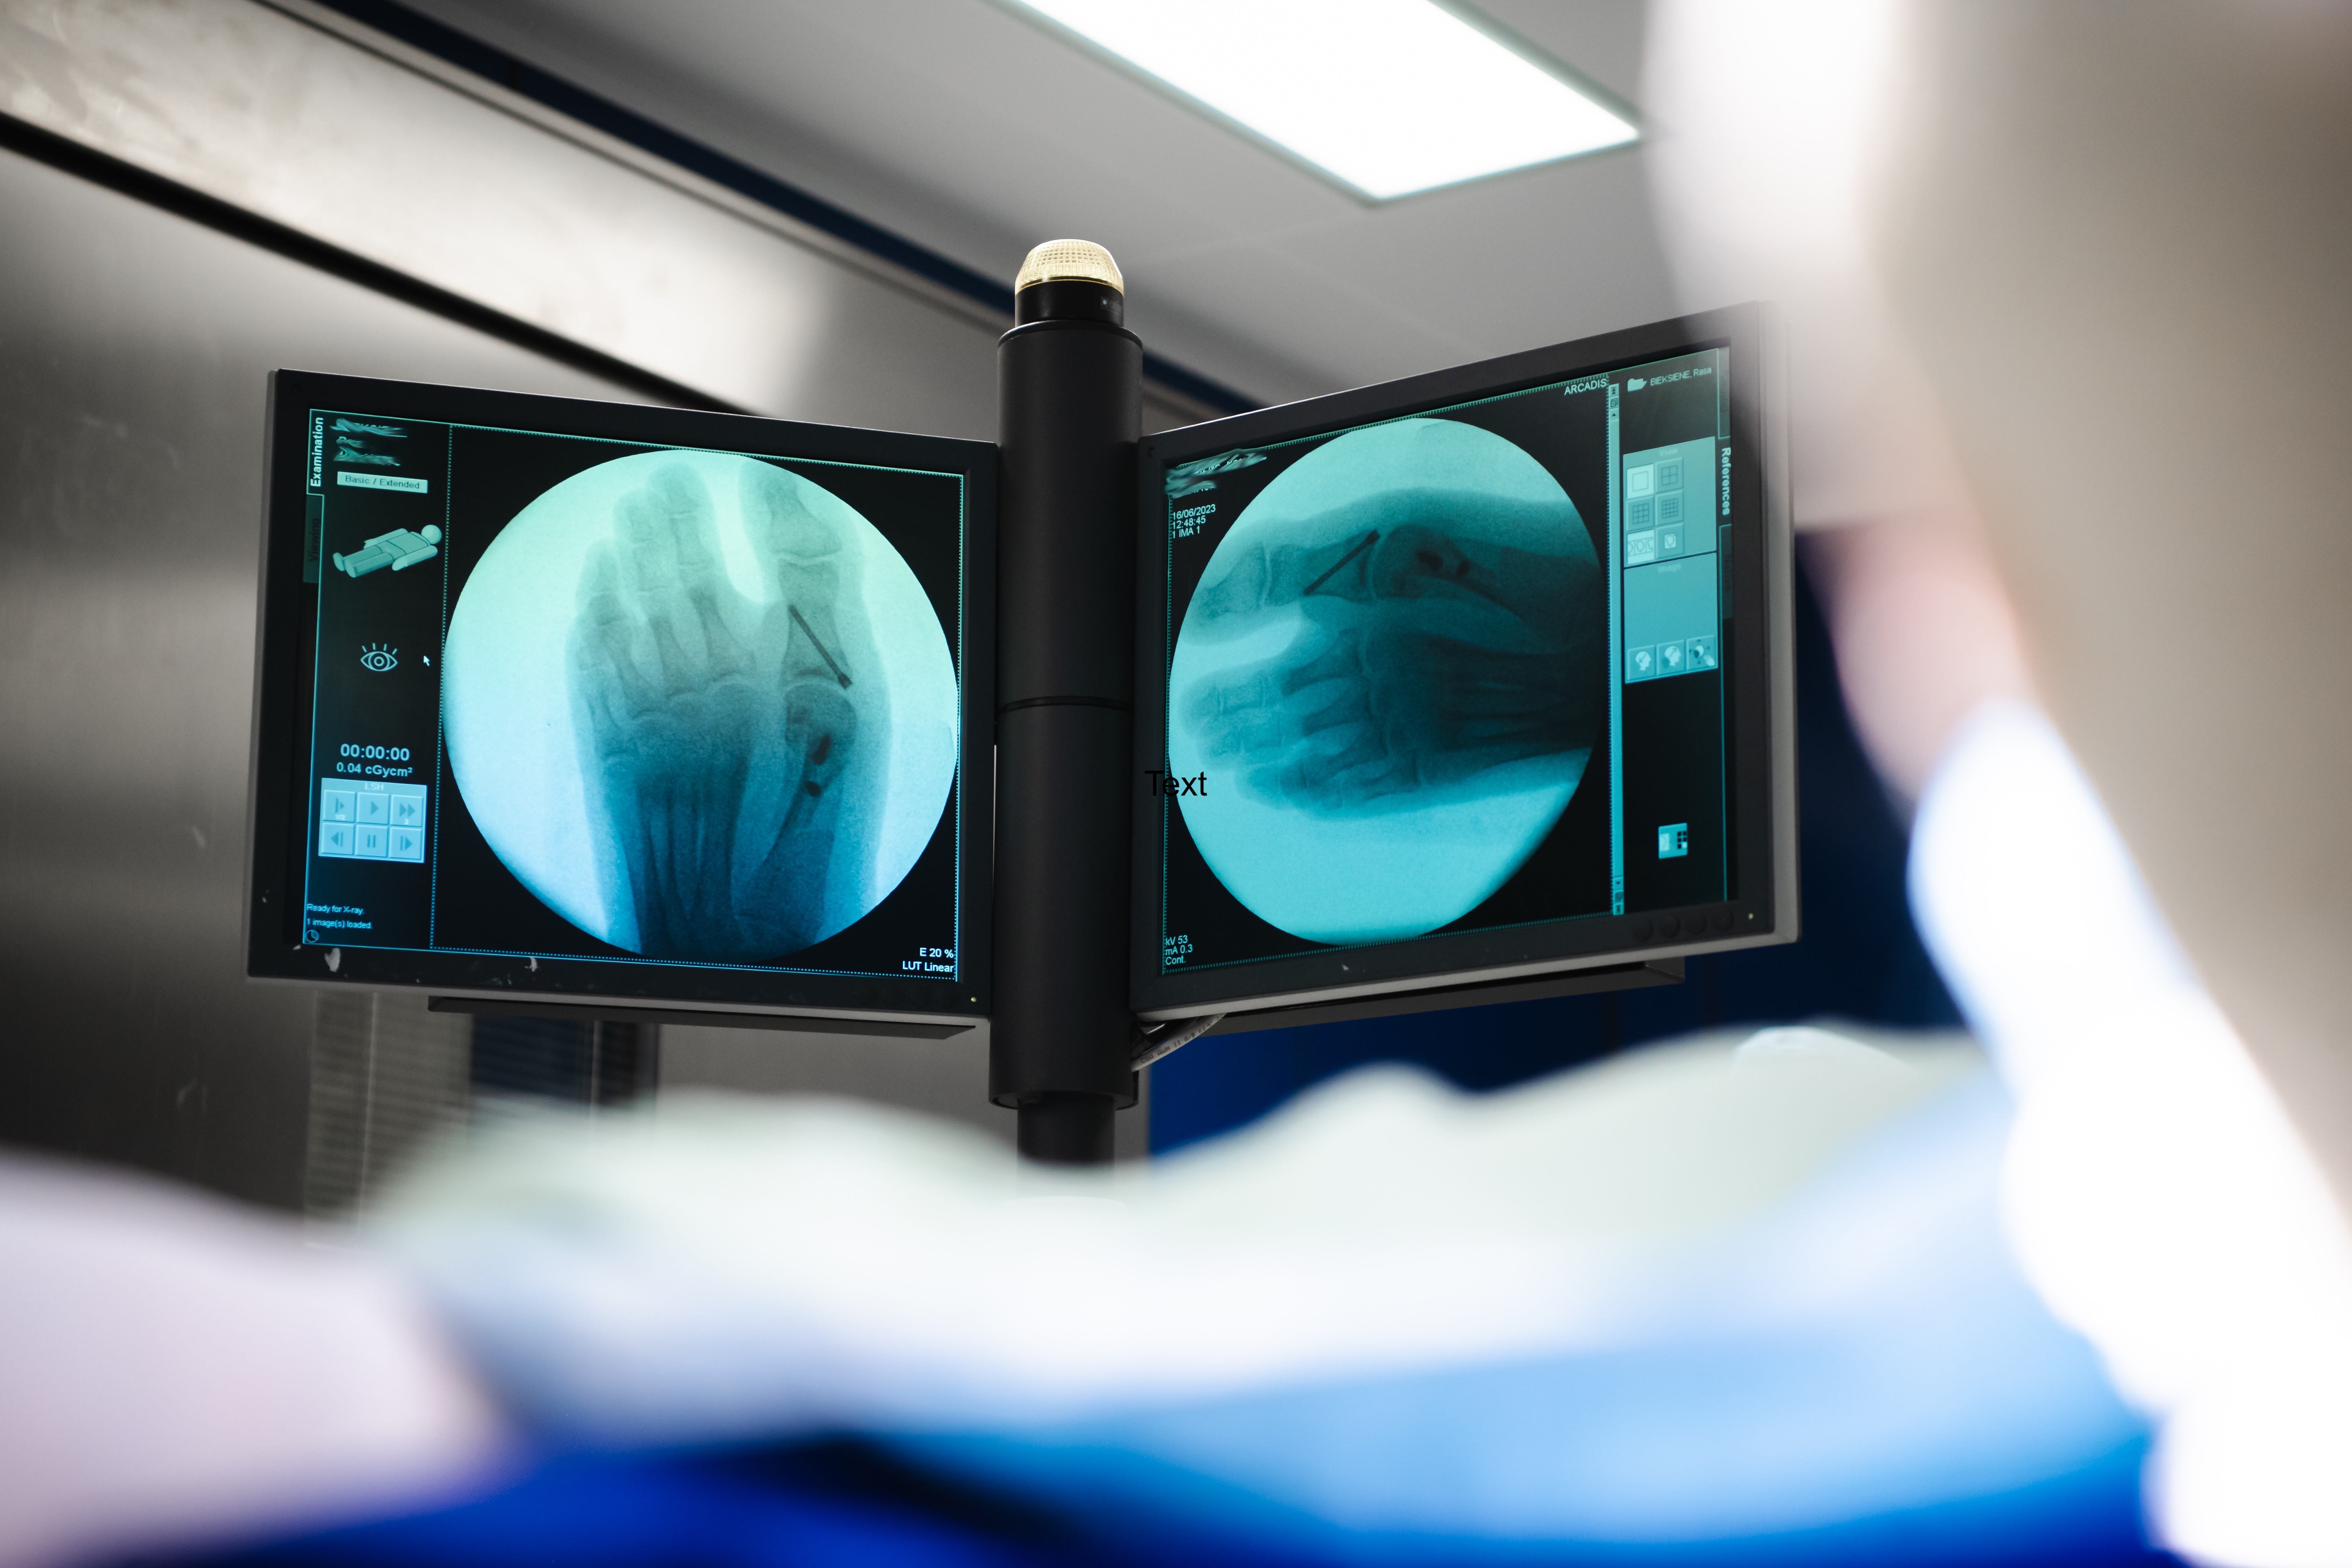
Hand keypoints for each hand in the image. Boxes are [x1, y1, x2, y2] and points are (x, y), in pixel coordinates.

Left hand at [567, 461, 886, 957]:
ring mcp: (642, 728)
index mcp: (752, 695)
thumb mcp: (843, 750)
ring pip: (626, 625)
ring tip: (625, 527)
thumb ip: (820, 665)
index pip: (723, 583)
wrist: (727, 937)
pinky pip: (590, 679)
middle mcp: (690, 701)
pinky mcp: (609, 763)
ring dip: (625, 569)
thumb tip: (795, 584)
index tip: (704, 486)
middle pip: (669, 594)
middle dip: (664, 533)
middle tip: (659, 488)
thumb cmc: (794, 861)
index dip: (709, 529)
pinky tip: (593, 601)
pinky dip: (591, 631)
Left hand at [1181, 508, 1601, 814]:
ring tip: (1230, 772)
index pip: (1287, 671)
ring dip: (1265, 764)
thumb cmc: (1496, 634)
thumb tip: (1306, 617)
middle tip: (1200, 739)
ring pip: (1314, 753)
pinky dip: (1316, 794)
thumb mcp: (1423, 603)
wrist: (1561, 675)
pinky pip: (1360, 789)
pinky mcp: (1426, 772)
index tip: (1202, 700)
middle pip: (1289, 715)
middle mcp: (1383, 686)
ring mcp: (1403, 732)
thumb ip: (1363, 611)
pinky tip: (1285, 797)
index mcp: (1379, 639)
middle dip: (1238, 730)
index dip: (1239, 691)